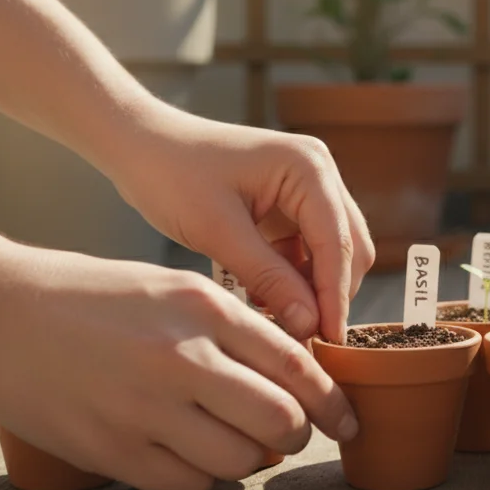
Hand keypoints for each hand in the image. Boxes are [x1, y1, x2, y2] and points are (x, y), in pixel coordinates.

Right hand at [0, 246, 358, 489]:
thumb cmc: (90, 294)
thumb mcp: (172, 285)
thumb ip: (234, 324)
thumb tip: (295, 370)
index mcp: (204, 307)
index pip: (297, 365)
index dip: (333, 402)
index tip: (347, 422)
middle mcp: (182, 357)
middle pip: (280, 421)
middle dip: (296, 435)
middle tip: (288, 434)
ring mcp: (145, 407)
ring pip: (240, 460)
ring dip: (250, 460)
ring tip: (235, 441)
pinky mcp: (113, 448)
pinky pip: (189, 484)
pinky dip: (203, 478)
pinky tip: (191, 455)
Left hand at [104, 110, 374, 342]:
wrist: (141, 147)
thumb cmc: (173, 176)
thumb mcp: (218, 232)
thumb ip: (269, 278)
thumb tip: (310, 324)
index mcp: (307, 168)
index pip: (337, 242)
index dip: (335, 296)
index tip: (330, 342)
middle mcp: (319, 173)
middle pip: (348, 248)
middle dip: (330, 294)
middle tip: (307, 340)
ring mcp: (308, 188)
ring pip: (332, 252)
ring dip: (312, 288)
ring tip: (282, 322)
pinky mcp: (292, 204)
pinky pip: (308, 250)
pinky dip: (294, 278)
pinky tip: (267, 300)